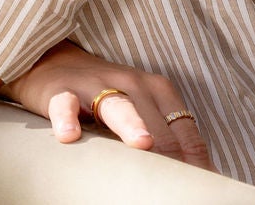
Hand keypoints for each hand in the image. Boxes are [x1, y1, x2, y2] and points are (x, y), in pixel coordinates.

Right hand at [0, 39, 213, 170]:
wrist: (51, 62)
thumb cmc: (104, 95)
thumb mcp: (141, 109)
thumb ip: (168, 138)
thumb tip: (203, 178)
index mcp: (158, 89)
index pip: (185, 132)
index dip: (196, 164)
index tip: (199, 192)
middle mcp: (131, 83)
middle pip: (157, 127)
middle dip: (168, 159)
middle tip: (174, 189)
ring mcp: (95, 85)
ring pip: (118, 107)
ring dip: (131, 125)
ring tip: (142, 144)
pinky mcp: (61, 91)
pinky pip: (65, 105)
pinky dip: (66, 118)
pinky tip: (69, 135)